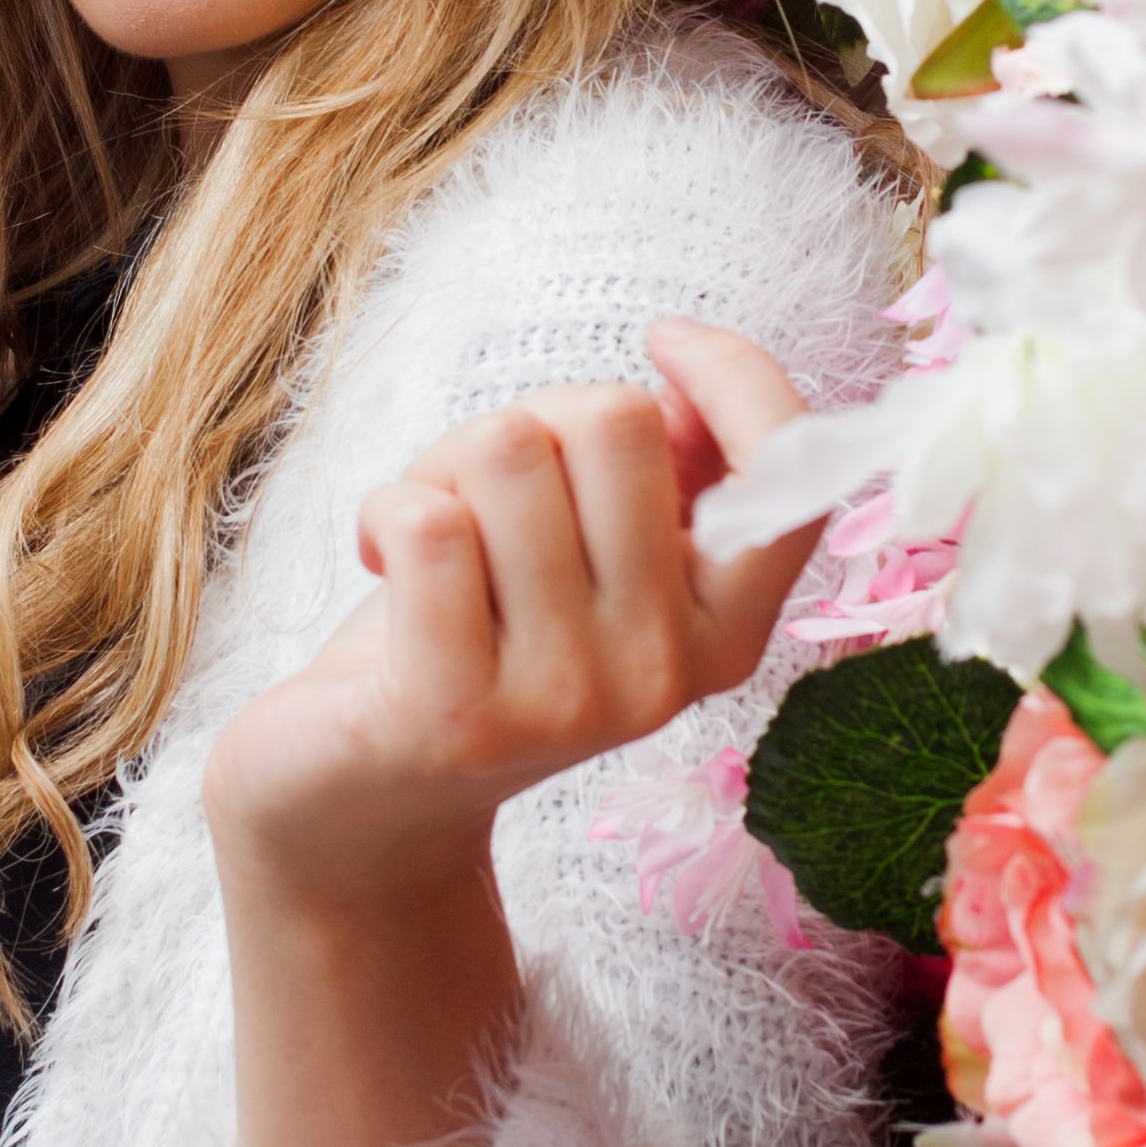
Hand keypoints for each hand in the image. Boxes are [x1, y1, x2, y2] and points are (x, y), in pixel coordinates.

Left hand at [202, 322, 826, 913]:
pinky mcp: (456, 715)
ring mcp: (567, 702)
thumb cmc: (473, 639)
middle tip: (484, 492)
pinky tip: (380, 562)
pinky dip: (386, 508)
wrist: (353, 805)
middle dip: (534, 418)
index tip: (664, 341)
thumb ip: (658, 480)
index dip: (738, 375)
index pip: (792, 477)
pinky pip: (430, 520)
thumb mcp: (587, 559)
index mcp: (724, 634)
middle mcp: (665, 677)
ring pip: (512, 452)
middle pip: (618, 419)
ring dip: (445, 464)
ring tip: (429, 539)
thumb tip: (679, 388)